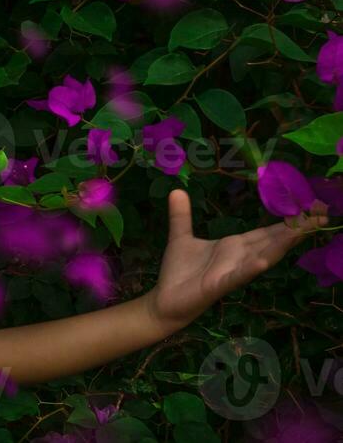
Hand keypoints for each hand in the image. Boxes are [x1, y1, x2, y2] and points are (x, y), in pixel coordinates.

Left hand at [147, 188, 329, 330]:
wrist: (166, 300)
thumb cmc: (179, 271)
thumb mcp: (181, 236)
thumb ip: (181, 215)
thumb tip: (177, 189)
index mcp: (235, 246)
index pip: (267, 231)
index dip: (289, 221)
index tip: (312, 207)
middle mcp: (240, 258)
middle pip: (273, 241)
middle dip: (296, 229)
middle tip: (323, 214)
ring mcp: (233, 272)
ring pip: (262, 256)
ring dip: (281, 244)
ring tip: (302, 230)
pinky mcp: (219, 285)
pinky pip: (238, 275)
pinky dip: (251, 268)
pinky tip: (264, 261)